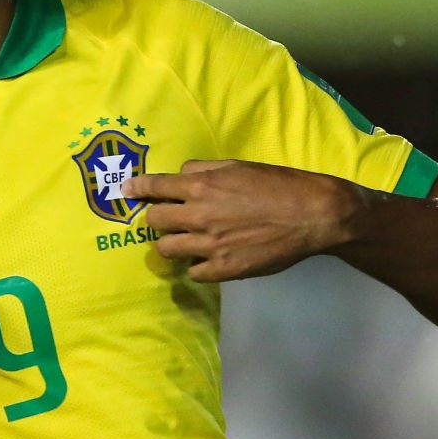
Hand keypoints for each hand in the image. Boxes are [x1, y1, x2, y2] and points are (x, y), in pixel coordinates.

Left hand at [122, 159, 361, 281]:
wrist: (312, 214)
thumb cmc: (278, 185)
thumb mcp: (238, 165)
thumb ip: (204, 169)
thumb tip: (181, 174)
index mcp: (202, 185)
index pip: (155, 187)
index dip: (137, 188)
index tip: (126, 190)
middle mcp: (199, 214)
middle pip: (154, 220)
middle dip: (157, 218)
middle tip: (168, 220)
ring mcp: (209, 245)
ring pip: (167, 249)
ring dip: (172, 244)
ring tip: (186, 242)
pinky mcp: (224, 269)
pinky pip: (193, 273)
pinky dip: (196, 266)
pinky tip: (208, 260)